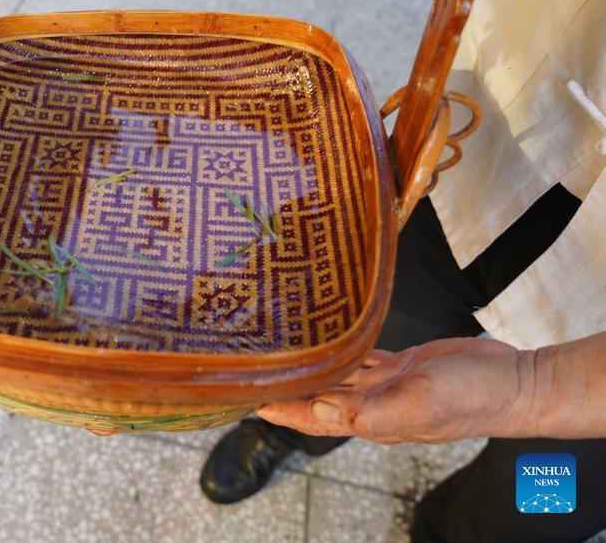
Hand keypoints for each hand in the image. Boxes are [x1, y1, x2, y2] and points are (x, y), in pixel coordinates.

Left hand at [257, 338, 532, 443]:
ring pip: (337, 374)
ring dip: (310, 365)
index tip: (243, 398)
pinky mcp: (402, 364)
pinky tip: (327, 336)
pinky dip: (343, 348)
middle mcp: (372, 403)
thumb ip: (370, 411)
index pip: (311, 417)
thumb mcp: (418, 404)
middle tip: (254, 366)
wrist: (513, 383)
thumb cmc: (469, 398)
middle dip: (286, 385)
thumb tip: (319, 409)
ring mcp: (387, 384)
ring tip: (280, 349)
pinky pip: (363, 357)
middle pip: (317, 395)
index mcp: (371, 419)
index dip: (278, 408)